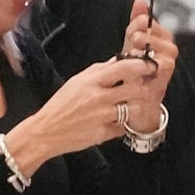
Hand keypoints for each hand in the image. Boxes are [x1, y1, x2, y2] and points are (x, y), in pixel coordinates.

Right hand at [4, 56, 164, 176]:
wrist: (46, 131)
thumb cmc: (61, 105)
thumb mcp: (77, 82)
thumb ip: (98, 71)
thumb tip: (117, 61)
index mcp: (91, 81)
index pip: (123, 68)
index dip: (140, 65)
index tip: (149, 65)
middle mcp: (98, 97)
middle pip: (134, 89)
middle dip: (144, 89)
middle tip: (146, 90)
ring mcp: (102, 116)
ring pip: (132, 109)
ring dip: (135, 108)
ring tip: (130, 107)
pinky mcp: (103, 133)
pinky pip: (122, 127)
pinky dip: (120, 125)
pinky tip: (113, 123)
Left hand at [116, 0, 176, 132]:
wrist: (133, 103)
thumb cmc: (133, 72)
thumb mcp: (130, 45)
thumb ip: (135, 23)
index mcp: (159, 40)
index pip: (153, 24)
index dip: (142, 23)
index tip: (131, 27)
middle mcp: (168, 51)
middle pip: (162, 35)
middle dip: (145, 34)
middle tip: (132, 40)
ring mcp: (168, 66)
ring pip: (166, 49)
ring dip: (148, 48)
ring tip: (133, 52)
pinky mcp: (165, 79)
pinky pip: (164, 66)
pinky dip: (151, 63)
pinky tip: (137, 64)